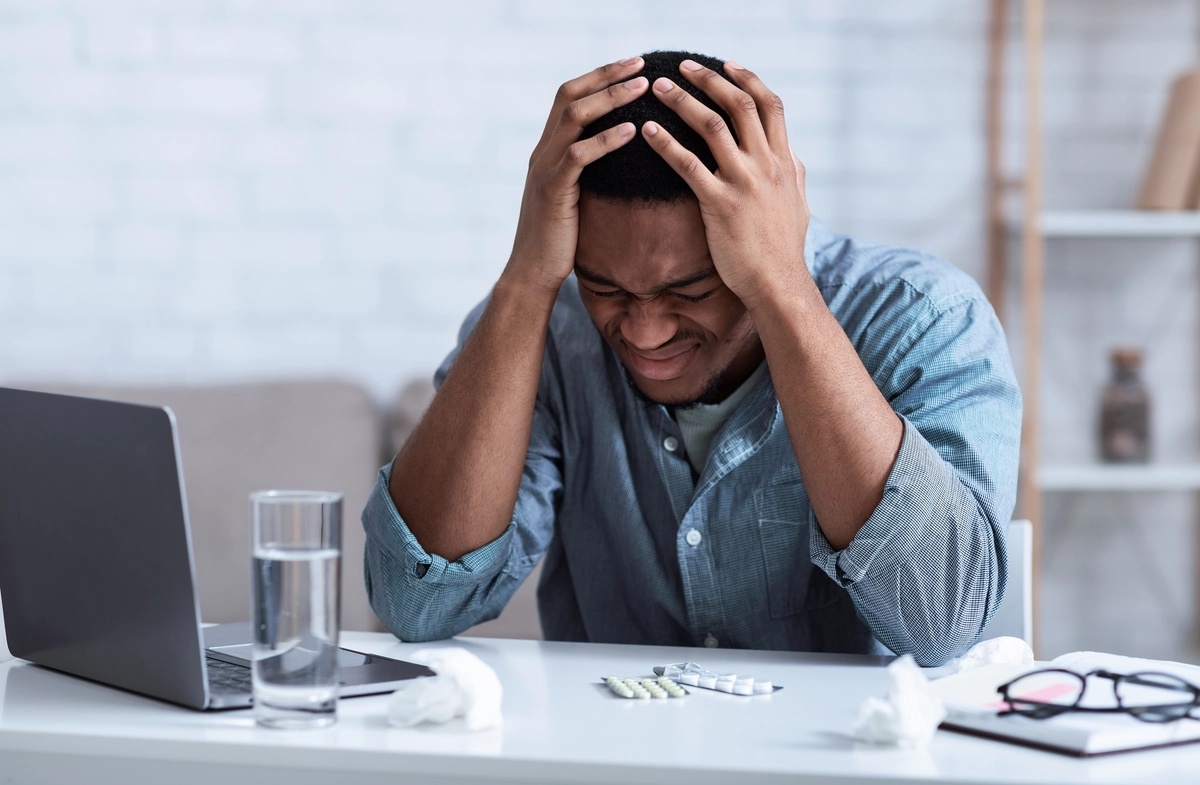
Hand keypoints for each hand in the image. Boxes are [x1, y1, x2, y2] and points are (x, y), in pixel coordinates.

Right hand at [503, 58, 648, 297]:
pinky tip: (632, 131)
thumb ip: (588, 170)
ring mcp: (544, 169)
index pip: (569, 97)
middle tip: (641, 63)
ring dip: (611, 98)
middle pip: (570, 95)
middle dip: (606, 75)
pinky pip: (579, 156)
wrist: (533, 273)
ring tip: (643, 87)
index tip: (632, 65)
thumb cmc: (560, 239)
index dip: (599, 77)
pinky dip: (606, 140)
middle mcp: (542, 151)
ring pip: (574, 117)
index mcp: (548, 149)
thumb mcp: (575, 195)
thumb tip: (620, 154)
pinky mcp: (552, 191)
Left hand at [641, 60, 810, 309]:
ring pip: (711, 126)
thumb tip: (791, 152)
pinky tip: (647, 131)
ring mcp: (744, 183)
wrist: (778, 283)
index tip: (726, 65)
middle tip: (682, 67)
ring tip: (658, 87)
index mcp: (784, 161)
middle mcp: (766, 164)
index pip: (771, 105)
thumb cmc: (784, 247)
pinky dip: (666, 143)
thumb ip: (793, 173)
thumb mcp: (798, 202)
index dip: (748, 80)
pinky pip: (688, 165)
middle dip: (709, 80)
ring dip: (682, 101)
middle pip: (739, 105)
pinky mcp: (720, 204)